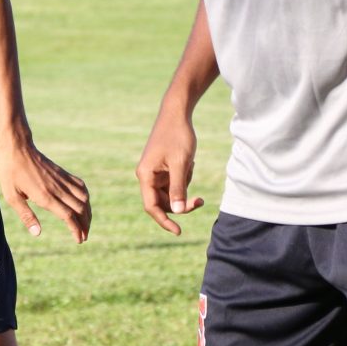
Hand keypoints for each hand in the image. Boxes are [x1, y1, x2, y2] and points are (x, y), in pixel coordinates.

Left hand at [0, 138, 91, 242]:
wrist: (18, 147)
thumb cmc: (11, 172)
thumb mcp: (11, 196)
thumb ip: (26, 215)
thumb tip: (37, 233)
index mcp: (45, 196)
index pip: (68, 216)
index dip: (76, 229)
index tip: (79, 240)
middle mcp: (57, 188)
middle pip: (79, 209)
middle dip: (84, 225)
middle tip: (84, 237)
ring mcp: (62, 180)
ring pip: (83, 198)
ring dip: (88, 213)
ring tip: (86, 224)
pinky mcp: (63, 173)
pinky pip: (80, 186)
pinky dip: (86, 197)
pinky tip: (84, 204)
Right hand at [137, 103, 204, 234]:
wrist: (176, 113)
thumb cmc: (177, 136)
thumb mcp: (181, 163)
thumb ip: (178, 188)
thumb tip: (178, 212)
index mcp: (145, 175)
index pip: (152, 206)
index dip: (164, 221)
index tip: (179, 231)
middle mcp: (147, 176)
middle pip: (163, 202)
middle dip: (181, 203)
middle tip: (200, 201)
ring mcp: (154, 172)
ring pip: (170, 193)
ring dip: (184, 188)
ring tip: (191, 166)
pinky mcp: (162, 168)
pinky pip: (174, 182)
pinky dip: (184, 178)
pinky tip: (189, 161)